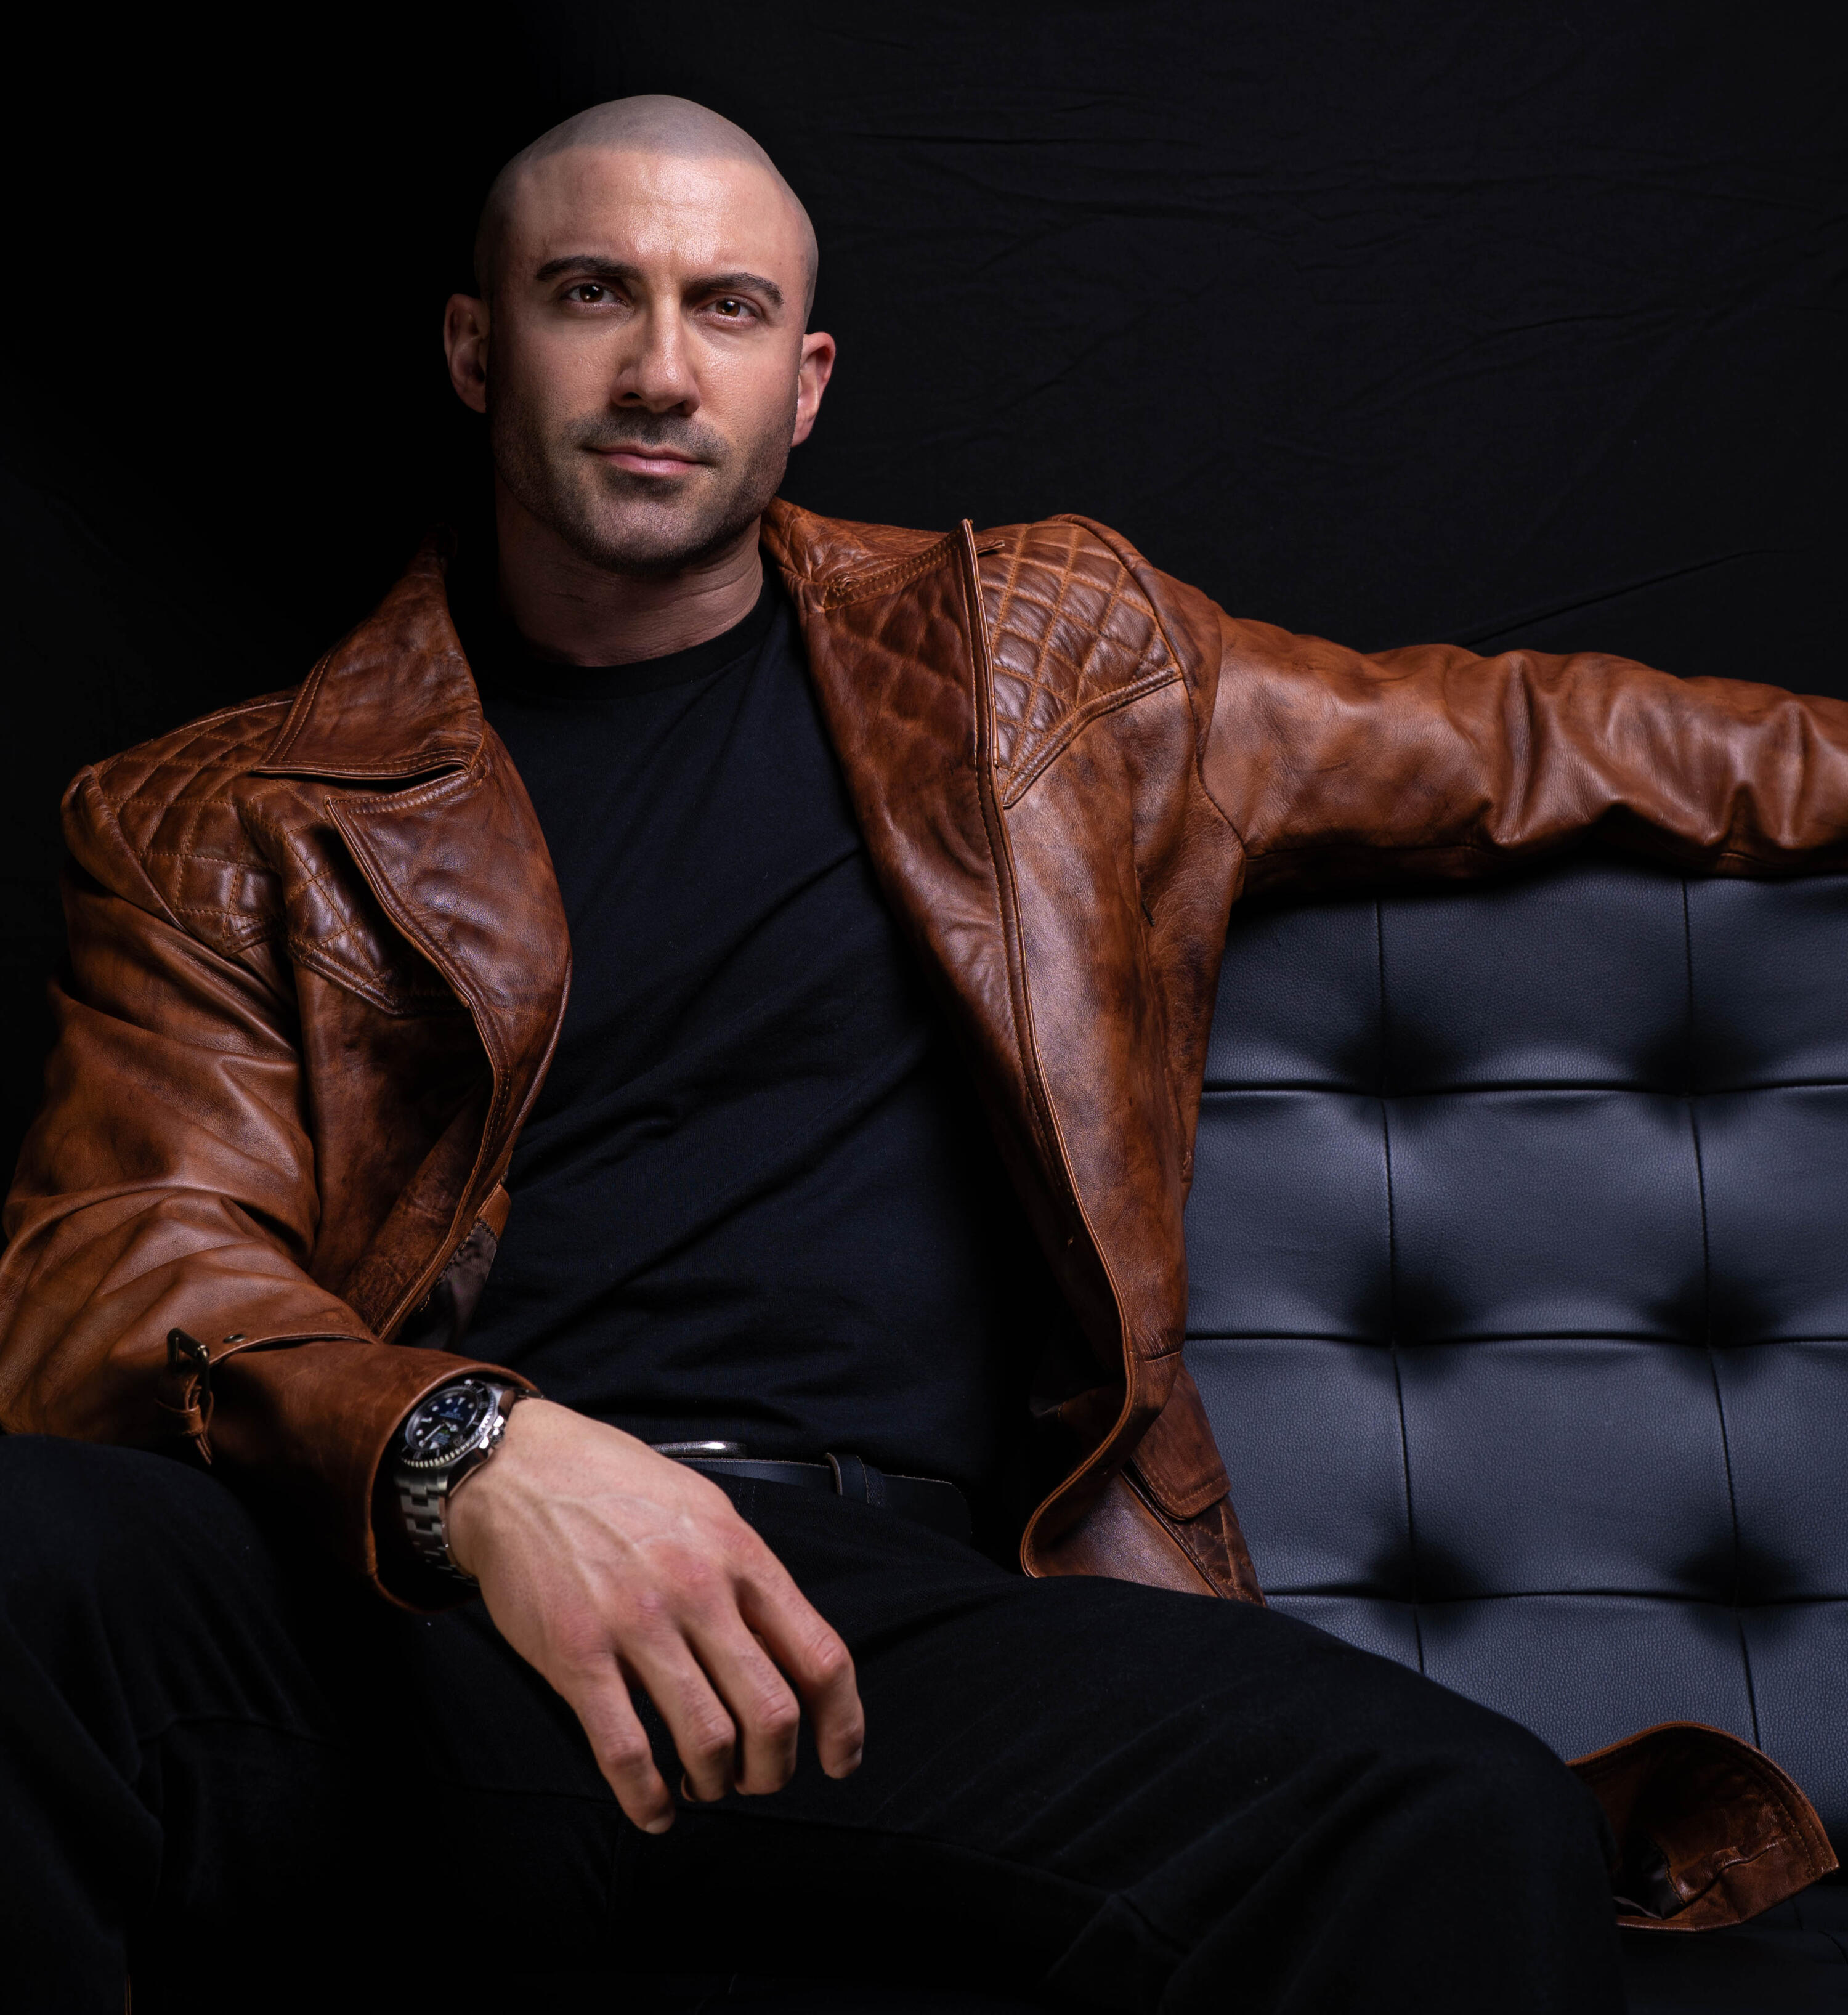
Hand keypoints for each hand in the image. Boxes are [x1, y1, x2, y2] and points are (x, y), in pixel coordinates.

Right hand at [446, 1398, 863, 1831]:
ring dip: (715, 1783)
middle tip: (758, 1778)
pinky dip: (647, 1798)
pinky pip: (625, 1751)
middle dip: (774, 1769)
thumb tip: (786, 1649)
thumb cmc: (618, 1488)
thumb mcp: (708, 1511)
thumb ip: (749, 1577)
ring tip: (704, 1784)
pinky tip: (653, 1808)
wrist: (522, 1470)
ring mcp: (637, 1625)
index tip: (838, 1759)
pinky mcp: (576, 1655)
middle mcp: (699, 1591)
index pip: (821, 1657)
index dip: (841, 1724)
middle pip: (772, 1714)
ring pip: (708, 1740)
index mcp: (741, 1557)